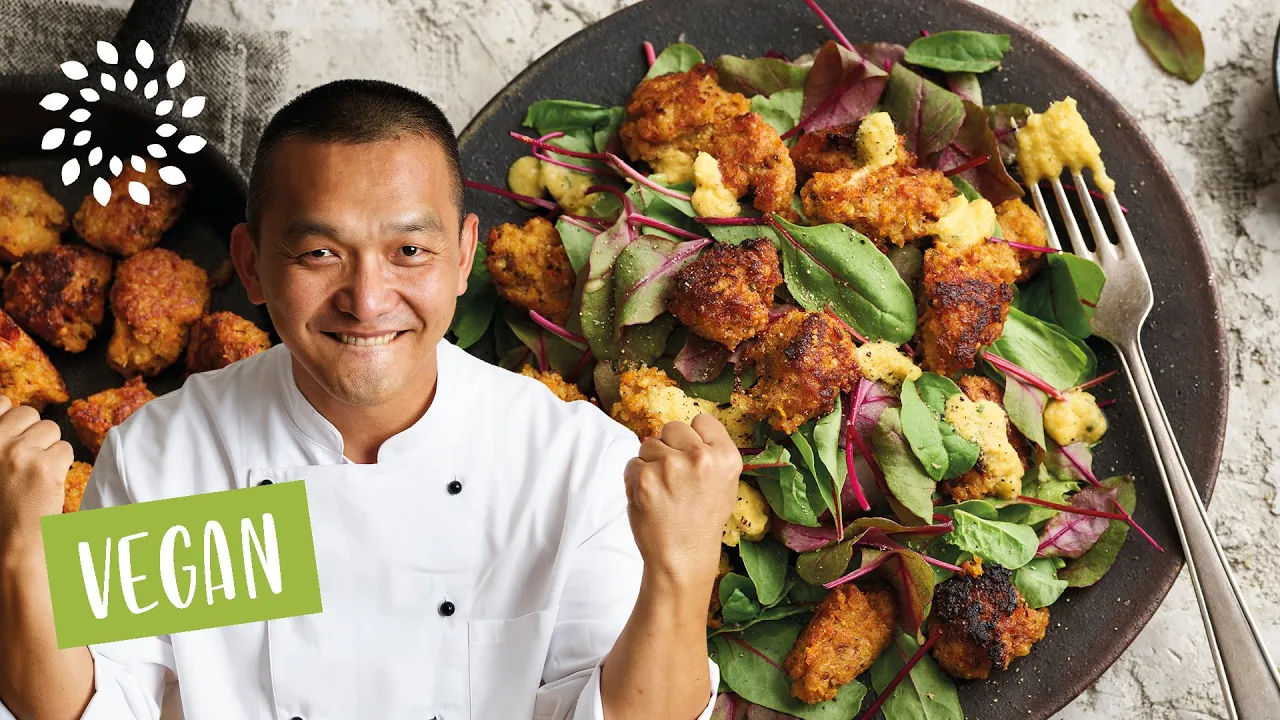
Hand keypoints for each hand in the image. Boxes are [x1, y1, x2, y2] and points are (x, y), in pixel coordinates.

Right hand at [0, 396, 73, 553]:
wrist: (9, 542)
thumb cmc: (1, 505)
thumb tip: (8, 402)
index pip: (0, 402)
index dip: (13, 416)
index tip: (16, 434)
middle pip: (30, 413)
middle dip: (35, 433)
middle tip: (28, 460)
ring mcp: (19, 453)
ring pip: (51, 430)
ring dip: (49, 449)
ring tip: (35, 473)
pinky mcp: (45, 467)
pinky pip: (65, 449)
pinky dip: (62, 465)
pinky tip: (48, 482)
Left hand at [623, 414, 741, 591]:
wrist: (682, 556)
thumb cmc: (702, 520)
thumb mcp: (726, 484)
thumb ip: (711, 453)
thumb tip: (689, 431)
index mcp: (726, 456)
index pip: (702, 420)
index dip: (693, 436)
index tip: (691, 455)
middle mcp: (700, 457)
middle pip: (673, 427)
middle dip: (669, 446)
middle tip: (674, 476)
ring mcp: (670, 466)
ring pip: (649, 444)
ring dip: (651, 463)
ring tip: (663, 490)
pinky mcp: (644, 478)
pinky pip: (632, 463)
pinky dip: (635, 479)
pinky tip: (650, 497)